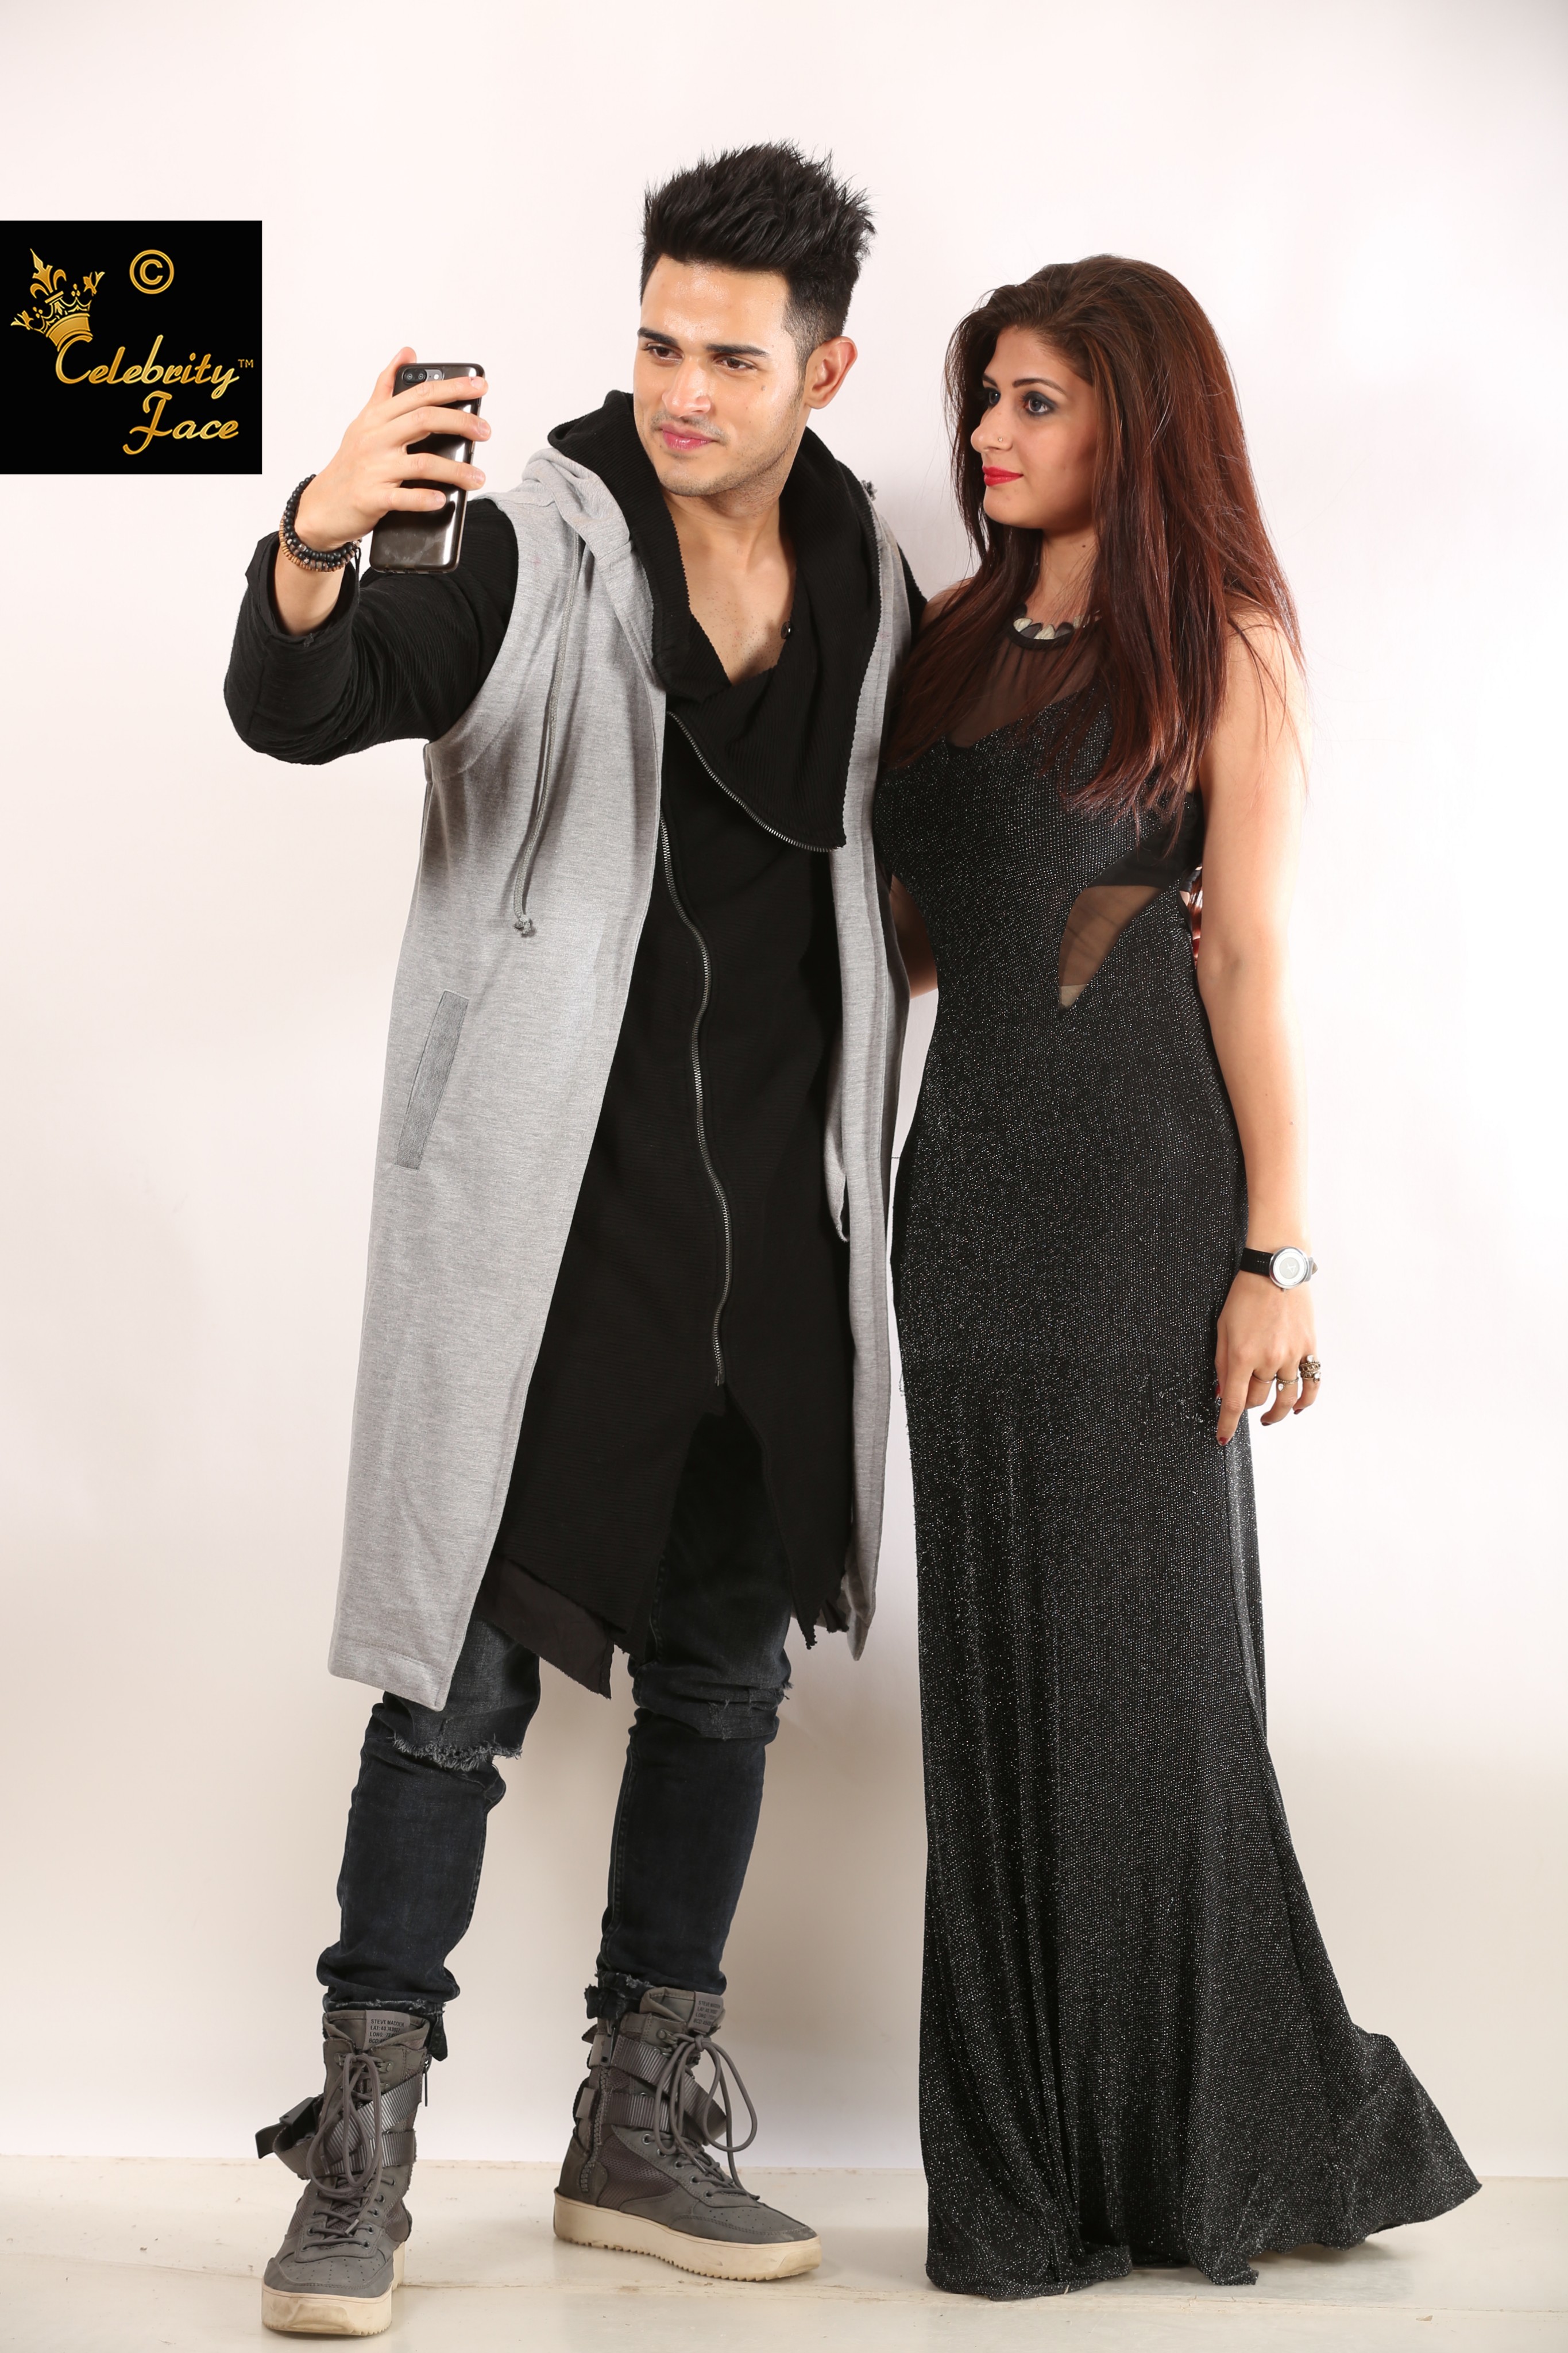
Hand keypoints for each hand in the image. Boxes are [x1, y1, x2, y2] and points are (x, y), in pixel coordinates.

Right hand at [293, 348, 490, 550]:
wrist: (323, 506)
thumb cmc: (350, 463)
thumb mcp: (365, 420)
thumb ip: (386, 388)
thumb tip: (407, 353)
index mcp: (377, 418)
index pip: (420, 394)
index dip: (453, 388)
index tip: (480, 385)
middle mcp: (375, 439)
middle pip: (424, 421)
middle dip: (461, 422)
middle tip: (485, 431)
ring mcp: (373, 469)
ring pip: (421, 463)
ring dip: (455, 470)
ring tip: (478, 477)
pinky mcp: (370, 497)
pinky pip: (402, 497)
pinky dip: (424, 499)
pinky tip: (442, 499)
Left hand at [1215, 1270, 1318, 1444]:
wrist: (1276, 1271)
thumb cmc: (1244, 1297)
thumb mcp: (1223, 1329)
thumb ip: (1222, 1364)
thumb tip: (1223, 1394)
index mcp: (1242, 1355)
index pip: (1235, 1403)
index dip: (1228, 1424)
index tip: (1223, 1438)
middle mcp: (1268, 1359)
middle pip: (1258, 1399)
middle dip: (1248, 1405)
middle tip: (1243, 1403)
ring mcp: (1292, 1355)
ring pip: (1285, 1397)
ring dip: (1276, 1413)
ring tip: (1269, 1418)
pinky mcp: (1309, 1348)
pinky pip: (1311, 1383)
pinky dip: (1306, 1400)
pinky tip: (1297, 1407)